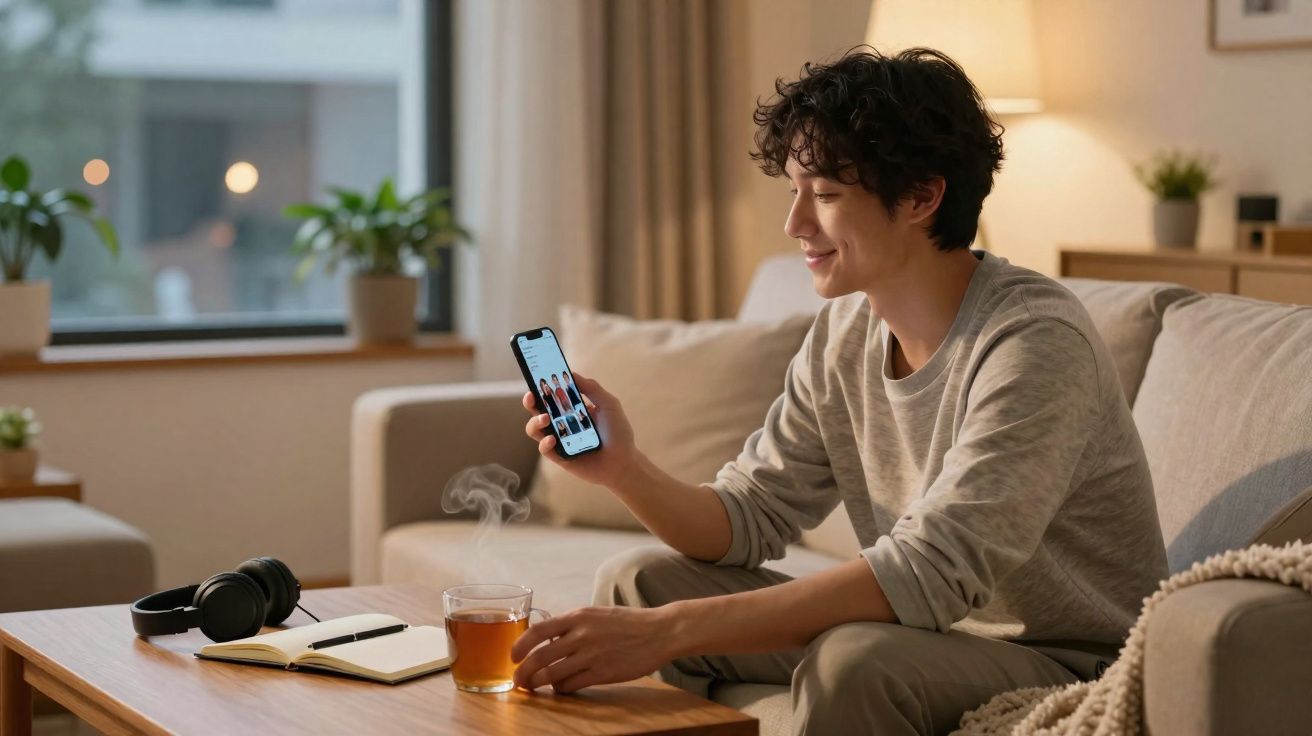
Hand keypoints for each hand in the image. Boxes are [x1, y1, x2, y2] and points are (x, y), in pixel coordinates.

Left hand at [511, 606, 674, 692]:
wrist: (659, 631)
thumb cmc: (627, 622)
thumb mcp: (596, 614)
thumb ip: (572, 624)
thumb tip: (547, 637)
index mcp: (578, 616)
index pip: (537, 631)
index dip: (520, 646)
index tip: (513, 657)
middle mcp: (581, 635)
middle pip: (540, 658)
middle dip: (523, 673)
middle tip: (517, 681)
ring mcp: (592, 656)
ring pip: (552, 675)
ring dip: (538, 684)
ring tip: (533, 687)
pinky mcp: (603, 674)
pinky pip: (572, 685)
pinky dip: (561, 689)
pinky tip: (560, 689)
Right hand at [522, 372, 637, 487]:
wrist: (624, 462)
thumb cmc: (618, 432)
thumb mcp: (608, 404)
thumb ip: (592, 388)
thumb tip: (571, 374)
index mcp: (571, 408)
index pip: (551, 395)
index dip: (541, 386)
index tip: (537, 376)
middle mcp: (562, 422)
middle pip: (537, 410)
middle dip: (530, 401)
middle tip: (531, 396)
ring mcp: (559, 440)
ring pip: (535, 429)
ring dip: (535, 422)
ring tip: (545, 419)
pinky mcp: (559, 456)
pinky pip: (544, 449)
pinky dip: (545, 443)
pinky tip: (553, 439)